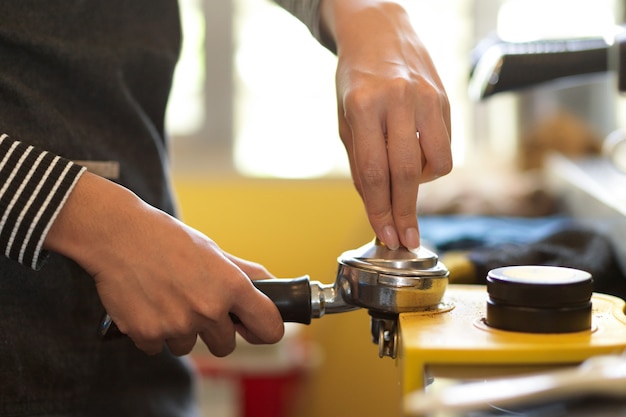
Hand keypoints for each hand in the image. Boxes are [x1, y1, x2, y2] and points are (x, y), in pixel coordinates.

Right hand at [45, 172, 283, 356]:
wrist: (118, 235)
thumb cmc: (168, 239)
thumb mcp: (213, 251)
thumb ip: (244, 273)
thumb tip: (273, 285)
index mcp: (232, 286)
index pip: (269, 328)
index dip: (264, 331)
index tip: (253, 328)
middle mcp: (209, 309)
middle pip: (225, 346)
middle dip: (214, 332)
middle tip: (196, 306)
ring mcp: (178, 325)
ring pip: (189, 347)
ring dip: (180, 331)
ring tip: (166, 298)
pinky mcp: (147, 335)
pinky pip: (158, 346)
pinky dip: (152, 331)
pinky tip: (146, 304)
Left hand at [321, 0, 451, 249]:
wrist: (380, 31)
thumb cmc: (356, 80)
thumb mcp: (345, 118)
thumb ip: (360, 160)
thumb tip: (377, 204)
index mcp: (363, 106)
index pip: (374, 172)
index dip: (379, 209)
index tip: (385, 233)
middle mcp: (398, 101)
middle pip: (406, 173)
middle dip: (405, 212)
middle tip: (406, 238)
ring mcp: (427, 98)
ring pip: (436, 164)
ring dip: (421, 184)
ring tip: (405, 175)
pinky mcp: (446, 100)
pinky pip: (445, 146)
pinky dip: (431, 161)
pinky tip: (416, 151)